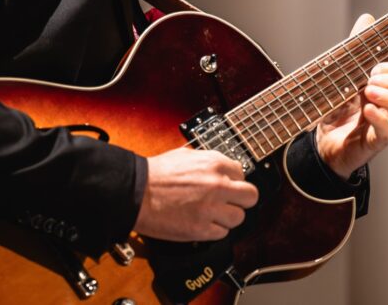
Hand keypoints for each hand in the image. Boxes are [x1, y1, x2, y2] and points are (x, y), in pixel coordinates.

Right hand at [133, 147, 258, 241]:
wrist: (136, 192)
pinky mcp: (201, 229)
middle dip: (242, 200)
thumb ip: (209, 162)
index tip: (228, 186)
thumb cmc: (156, 174)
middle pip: (251, 196)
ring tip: (212, 214)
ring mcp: (211, 208)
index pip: (242, 173)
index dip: (234, 181)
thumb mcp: (186, 154)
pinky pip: (222, 233)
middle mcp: (217, 185)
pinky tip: (202, 223)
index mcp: (214, 163)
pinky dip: (214, 230)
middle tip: (230, 202)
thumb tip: (222, 168)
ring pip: (238, 217)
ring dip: (227, 217)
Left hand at [315, 14, 387, 179]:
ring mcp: (387, 126)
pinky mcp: (374, 142)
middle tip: (371, 81)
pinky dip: (379, 117)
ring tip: (368, 93)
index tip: (375, 68)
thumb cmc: (340, 107)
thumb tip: (368, 18)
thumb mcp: (347, 73)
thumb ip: (358, 47)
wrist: (322, 140)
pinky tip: (366, 110)